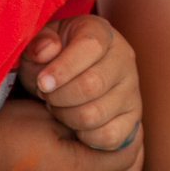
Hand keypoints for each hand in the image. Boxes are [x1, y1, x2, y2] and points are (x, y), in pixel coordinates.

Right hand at [0, 98, 143, 170]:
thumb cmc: (6, 136)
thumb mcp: (50, 117)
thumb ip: (85, 120)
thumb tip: (107, 120)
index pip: (127, 151)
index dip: (132, 129)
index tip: (127, 110)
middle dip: (132, 148)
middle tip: (126, 124)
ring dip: (119, 163)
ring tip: (110, 137)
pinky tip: (91, 152)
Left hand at [18, 15, 140, 150]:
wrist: (70, 80)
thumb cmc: (50, 60)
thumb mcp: (38, 46)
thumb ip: (37, 43)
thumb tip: (47, 50)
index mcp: (101, 34)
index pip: (90, 47)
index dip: (63, 68)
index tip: (42, 83)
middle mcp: (124, 59)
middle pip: (92, 85)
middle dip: (58, 97)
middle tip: (47, 96)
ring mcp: (132, 90)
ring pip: (95, 114)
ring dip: (67, 117)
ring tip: (58, 107)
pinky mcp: (133, 118)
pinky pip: (109, 136)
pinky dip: (85, 136)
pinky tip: (75, 125)